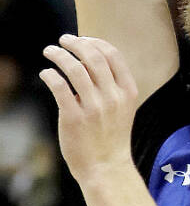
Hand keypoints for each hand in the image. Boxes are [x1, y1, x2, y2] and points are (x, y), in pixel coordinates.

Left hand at [39, 35, 138, 184]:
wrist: (106, 166)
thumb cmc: (111, 136)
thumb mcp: (123, 108)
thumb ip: (112, 86)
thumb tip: (88, 61)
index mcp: (128, 92)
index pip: (113, 56)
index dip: (95, 42)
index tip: (82, 39)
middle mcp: (113, 97)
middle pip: (93, 58)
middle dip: (76, 43)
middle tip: (63, 40)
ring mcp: (94, 108)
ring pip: (75, 69)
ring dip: (59, 55)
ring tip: (49, 51)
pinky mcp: (74, 118)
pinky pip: (60, 87)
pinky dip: (51, 75)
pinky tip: (46, 73)